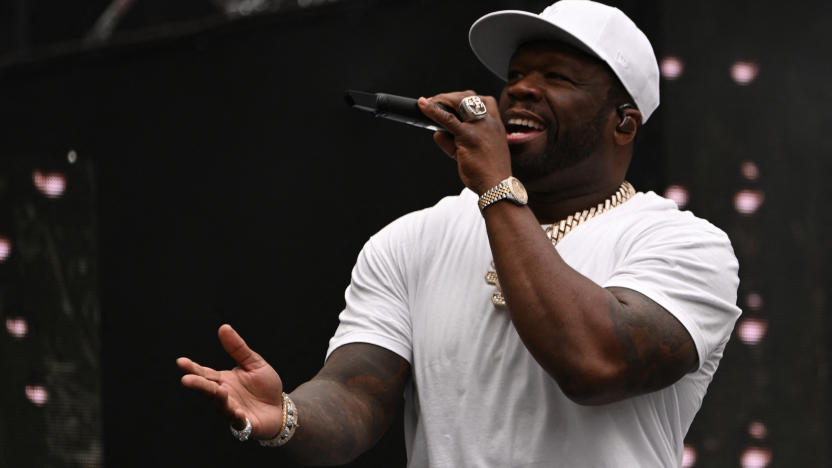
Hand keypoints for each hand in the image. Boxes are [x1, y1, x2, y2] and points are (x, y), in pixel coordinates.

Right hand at [177, 324, 284, 438]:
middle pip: (208, 390)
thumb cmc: (265, 386)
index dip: (193, 368)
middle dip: (198, 385)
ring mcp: (232, 410)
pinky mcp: (244, 423)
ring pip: (222, 405)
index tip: (181, 362)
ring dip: (219, 399)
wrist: (280, 408)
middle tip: (186, 380)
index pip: (205, 373)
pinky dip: (237, 417)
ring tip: (219, 391)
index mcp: (223, 381)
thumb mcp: (253, 363)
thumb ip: (238, 348)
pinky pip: (238, 421)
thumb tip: (223, 327)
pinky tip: (238, 412)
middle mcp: (224, 396)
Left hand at [417, 91, 511, 193]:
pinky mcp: (468, 137)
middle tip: (435, 102)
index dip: (465, 98)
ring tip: (429, 104)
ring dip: (442, 100)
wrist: (497, 186)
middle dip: (450, 97)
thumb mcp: (474, 152)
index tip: (452, 102)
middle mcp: (490, 122)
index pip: (483, 100)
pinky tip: (424, 105)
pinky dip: (433, 110)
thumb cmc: (488, 172)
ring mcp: (480, 127)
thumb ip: (454, 140)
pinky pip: (448, 119)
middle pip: (468, 97)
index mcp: (496, 124)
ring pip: (458, 103)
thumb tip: (436, 132)